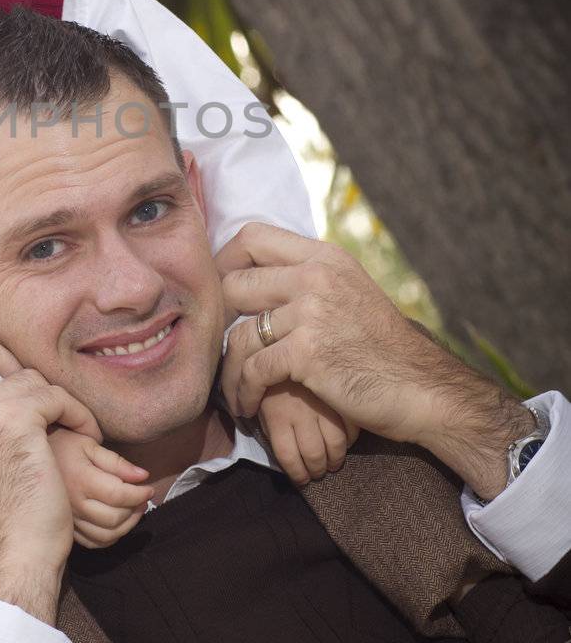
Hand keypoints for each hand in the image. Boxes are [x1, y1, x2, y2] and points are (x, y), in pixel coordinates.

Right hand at [0, 337, 101, 621]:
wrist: (15, 559)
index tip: (4, 387)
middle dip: (14, 363)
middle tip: (34, 397)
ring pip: (26, 375)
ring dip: (54, 399)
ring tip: (65, 429)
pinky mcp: (12, 421)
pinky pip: (54, 394)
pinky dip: (76, 413)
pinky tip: (85, 437)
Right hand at [48, 427, 152, 548]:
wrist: (30, 456)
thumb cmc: (62, 444)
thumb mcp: (89, 444)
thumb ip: (117, 462)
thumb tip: (143, 476)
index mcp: (81, 480)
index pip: (119, 496)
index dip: (140, 494)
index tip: (149, 487)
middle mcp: (74, 504)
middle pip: (115, 519)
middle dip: (136, 510)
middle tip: (143, 497)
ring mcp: (69, 518)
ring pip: (106, 535)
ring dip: (127, 525)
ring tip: (134, 509)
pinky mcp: (67, 527)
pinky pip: (94, 542)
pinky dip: (111, 537)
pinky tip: (117, 522)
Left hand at [215, 224, 532, 499]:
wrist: (423, 388)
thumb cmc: (383, 348)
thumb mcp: (350, 292)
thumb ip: (310, 279)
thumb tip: (262, 277)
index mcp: (325, 256)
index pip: (253, 236)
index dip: (225, 261)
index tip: (221, 293)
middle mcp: (316, 275)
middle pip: (234, 280)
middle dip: (219, 318)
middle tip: (218, 344)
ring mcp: (312, 312)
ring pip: (239, 332)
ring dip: (229, 368)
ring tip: (232, 389)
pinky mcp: (309, 352)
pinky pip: (253, 368)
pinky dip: (243, 391)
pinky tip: (248, 406)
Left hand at [253, 381, 357, 485]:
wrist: (300, 338)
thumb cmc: (273, 371)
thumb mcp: (265, 393)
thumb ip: (270, 418)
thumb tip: (281, 447)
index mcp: (277, 413)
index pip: (287, 457)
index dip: (294, 472)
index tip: (298, 476)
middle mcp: (301, 413)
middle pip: (312, 456)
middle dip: (315, 471)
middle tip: (316, 473)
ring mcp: (324, 405)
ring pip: (335, 446)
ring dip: (333, 461)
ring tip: (331, 463)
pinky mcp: (344, 398)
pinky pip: (352, 429)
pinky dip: (350, 440)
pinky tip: (345, 441)